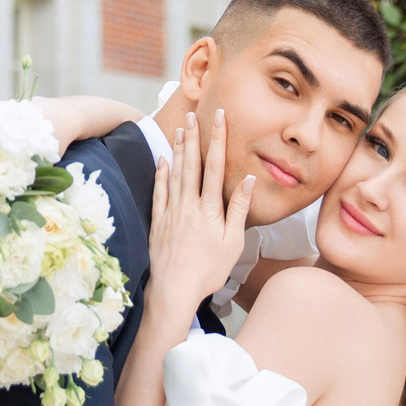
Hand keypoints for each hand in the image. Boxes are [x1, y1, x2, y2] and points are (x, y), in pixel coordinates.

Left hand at [148, 111, 253, 316]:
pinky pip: (159, 192)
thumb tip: (247, 180)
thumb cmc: (209, 270)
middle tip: (193, 115)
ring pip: (175, 174)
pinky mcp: (158, 221)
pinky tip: (162, 159)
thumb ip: (239, 209)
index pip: (215, 167)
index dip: (218, 140)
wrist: (174, 290)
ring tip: (179, 129)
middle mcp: (189, 205)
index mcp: (209, 209)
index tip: (220, 118)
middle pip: (192, 164)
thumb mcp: (233, 243)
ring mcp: (171, 212)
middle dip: (194, 137)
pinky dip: (160, 174)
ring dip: (178, 150)